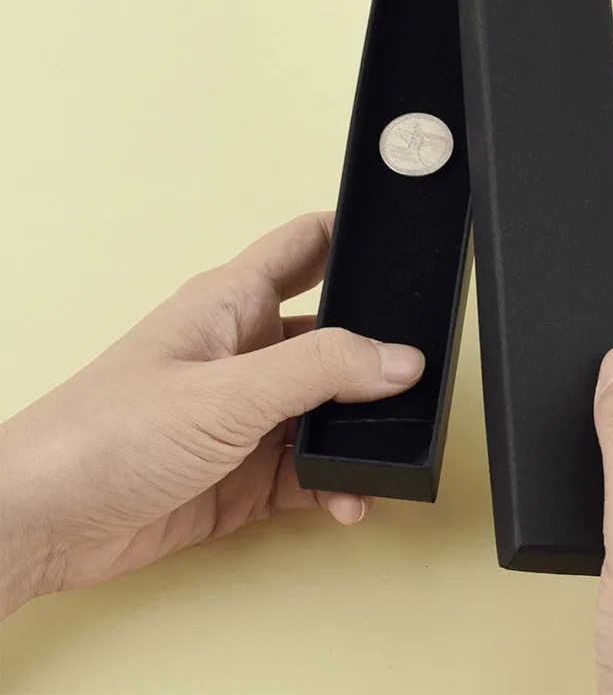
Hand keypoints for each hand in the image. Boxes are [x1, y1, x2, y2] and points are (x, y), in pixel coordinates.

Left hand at [0, 212, 423, 619]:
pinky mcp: (246, 471)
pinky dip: (337, 484)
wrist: (43, 527)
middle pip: (334, 334)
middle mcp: (247, 352)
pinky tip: (349, 497)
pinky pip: (311, 470)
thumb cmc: (103, 435)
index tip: (405, 245)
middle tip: (419, 370)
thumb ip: (321, 369)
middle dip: (377, 352)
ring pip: (328, 409)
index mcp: (235, 303)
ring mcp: (248, 414)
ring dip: (359, 432)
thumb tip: (398, 359)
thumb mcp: (228, 392)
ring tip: (386, 449)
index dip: (355, 235)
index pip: (307, 244)